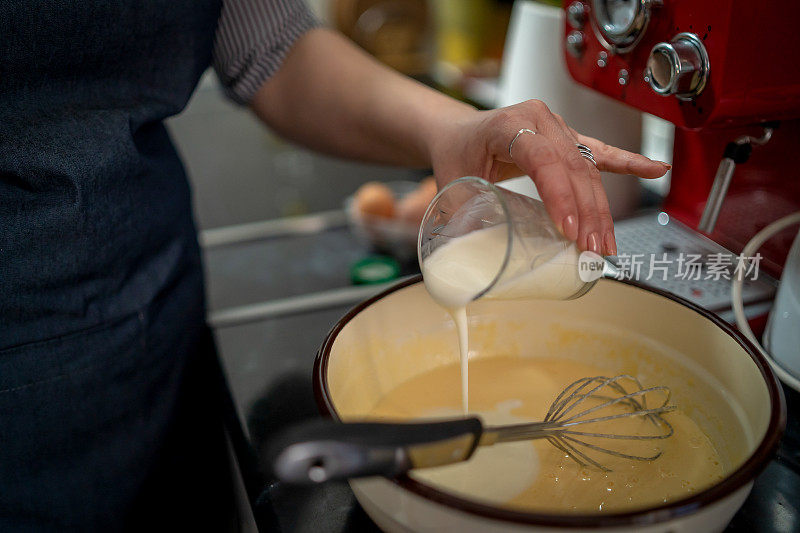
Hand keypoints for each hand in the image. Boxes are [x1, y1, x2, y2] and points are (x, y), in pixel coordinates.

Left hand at [427, 99, 669, 255]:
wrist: (460, 132)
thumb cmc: (455, 154)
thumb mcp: (451, 184)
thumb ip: (461, 217)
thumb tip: (471, 258)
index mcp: (509, 124)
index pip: (542, 158)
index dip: (559, 194)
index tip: (569, 229)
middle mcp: (539, 120)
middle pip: (573, 168)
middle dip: (587, 213)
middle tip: (591, 249)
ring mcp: (558, 128)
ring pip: (588, 169)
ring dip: (601, 209)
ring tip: (607, 244)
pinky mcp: (569, 140)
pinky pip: (602, 154)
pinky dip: (629, 164)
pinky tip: (656, 170)